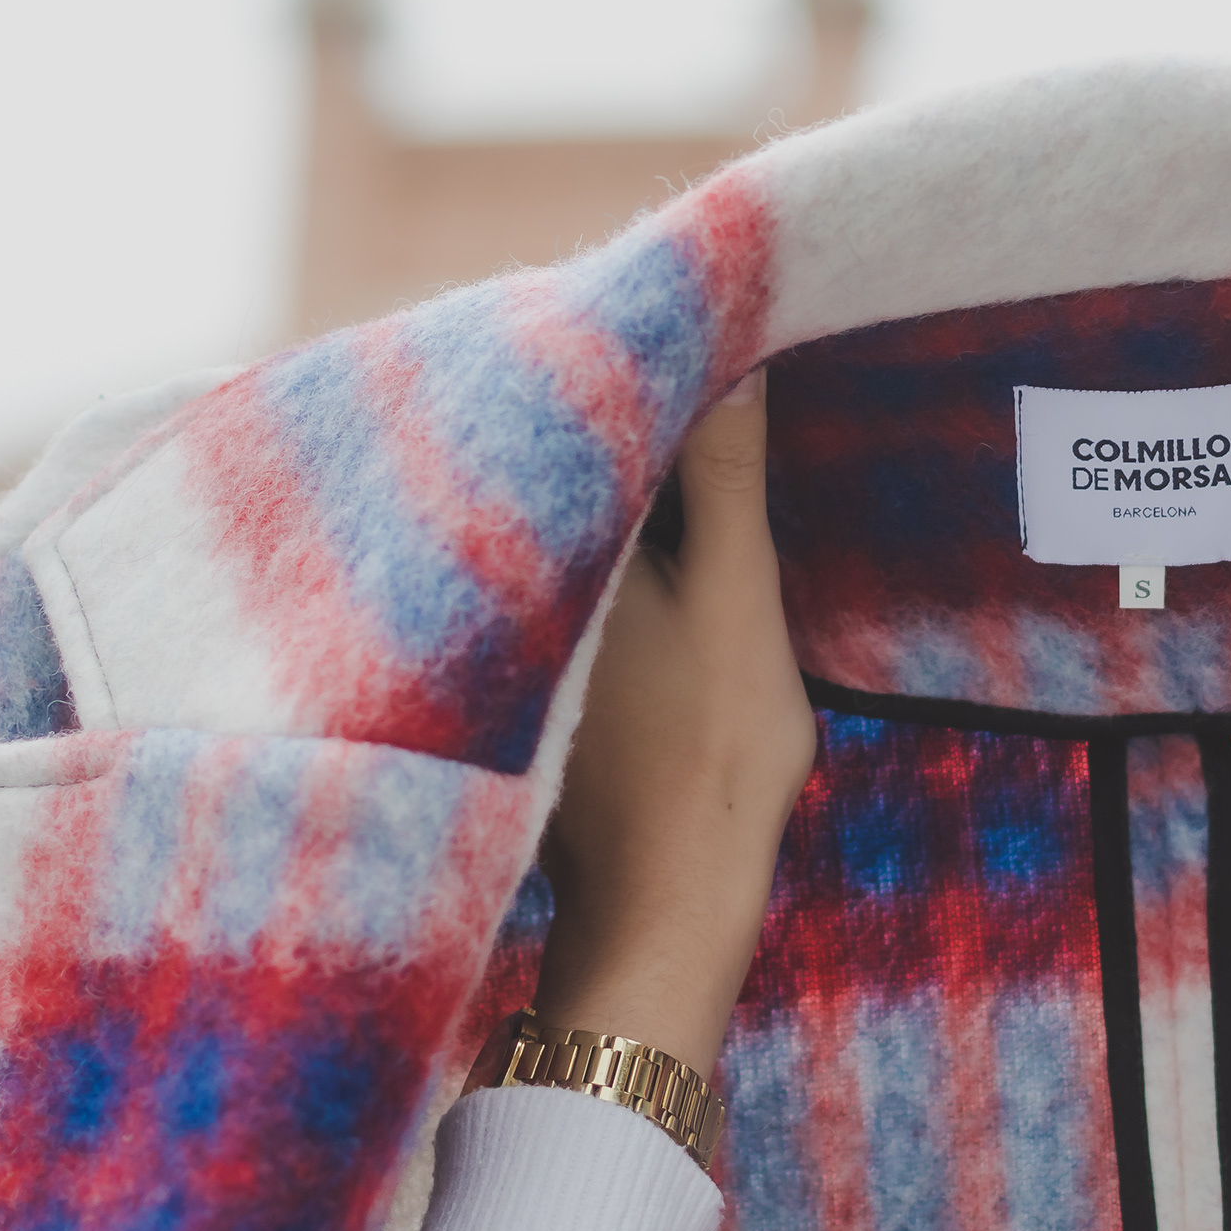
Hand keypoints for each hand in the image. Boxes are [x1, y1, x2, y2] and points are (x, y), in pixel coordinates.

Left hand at [530, 369, 816, 1075]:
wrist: (664, 904)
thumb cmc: (707, 754)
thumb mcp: (737, 595)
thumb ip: (726, 480)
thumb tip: (731, 363)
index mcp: (548, 542)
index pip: (573, 420)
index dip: (620, 367)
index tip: (674, 326)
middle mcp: (494, 579)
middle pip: (551, 465)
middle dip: (600, 417)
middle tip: (674, 362)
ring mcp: (496, 632)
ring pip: (546, 520)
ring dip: (589, 483)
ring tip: (657, 432)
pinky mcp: (510, 674)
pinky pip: (543, 573)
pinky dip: (580, 547)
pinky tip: (626, 544)